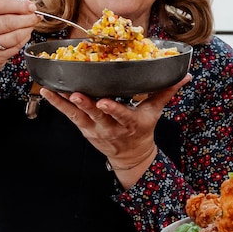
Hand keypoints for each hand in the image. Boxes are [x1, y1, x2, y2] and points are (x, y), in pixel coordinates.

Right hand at [0, 0, 37, 80]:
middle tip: (35, 16)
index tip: (31, 5)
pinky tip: (24, 35)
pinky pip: (13, 48)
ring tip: (31, 25)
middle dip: (26, 18)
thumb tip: (23, 1)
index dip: (17, 4)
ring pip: (12, 36)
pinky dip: (23, 40)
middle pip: (6, 21)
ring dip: (27, 29)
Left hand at [41, 74, 192, 164]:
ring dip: (66, 103)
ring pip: (79, 116)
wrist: (130, 156)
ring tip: (53, 90)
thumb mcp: (155, 112)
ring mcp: (95, 129)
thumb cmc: (143, 129)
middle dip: (87, 106)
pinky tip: (47, 92)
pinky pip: (69, 116)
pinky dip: (58, 104)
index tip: (104, 102)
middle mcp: (111, 128)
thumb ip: (166, 91)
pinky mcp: (84, 129)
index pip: (122, 116)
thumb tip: (185, 75)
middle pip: (97, 116)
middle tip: (76, 94)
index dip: (113, 110)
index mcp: (131, 123)